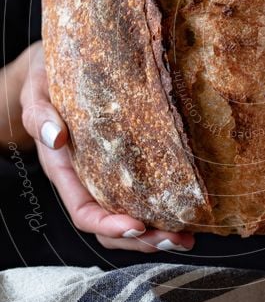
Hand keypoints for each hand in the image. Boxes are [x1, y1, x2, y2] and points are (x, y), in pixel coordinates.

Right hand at [18, 42, 193, 252]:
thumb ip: (40, 115)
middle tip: (175, 239)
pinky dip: (165, 207)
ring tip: (186, 238)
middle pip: (112, 225)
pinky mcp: (130, 161)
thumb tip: (55, 137)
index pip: (85, 213)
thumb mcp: (37, 92)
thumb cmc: (47, 78)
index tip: (136, 226)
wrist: (61, 62)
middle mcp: (88, 179)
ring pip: (131, 216)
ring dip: (157, 233)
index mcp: (65, 171)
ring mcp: (109, 173)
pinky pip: (145, 192)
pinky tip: (188, 211)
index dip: (108, 226)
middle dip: (142, 239)